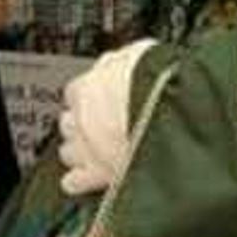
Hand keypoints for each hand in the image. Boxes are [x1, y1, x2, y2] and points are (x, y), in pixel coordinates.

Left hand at [55, 40, 153, 197]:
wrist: (168, 111)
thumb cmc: (159, 82)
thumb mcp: (141, 54)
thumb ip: (126, 60)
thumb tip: (129, 56)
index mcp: (90, 85)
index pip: (76, 91)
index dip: (88, 97)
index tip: (100, 99)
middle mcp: (82, 116)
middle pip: (69, 122)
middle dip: (81, 126)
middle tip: (99, 128)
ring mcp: (87, 146)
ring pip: (68, 151)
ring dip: (78, 153)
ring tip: (93, 154)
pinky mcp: (97, 173)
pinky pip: (74, 182)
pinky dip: (79, 183)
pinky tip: (84, 182)